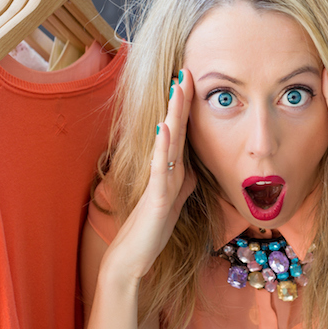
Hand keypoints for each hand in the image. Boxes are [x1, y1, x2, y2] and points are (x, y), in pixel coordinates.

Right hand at [102, 70, 196, 282]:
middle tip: (185, 70)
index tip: (193, 81)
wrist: (132, 258)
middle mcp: (163, 170)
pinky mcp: (155, 197)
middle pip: (175, 129)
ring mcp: (158, 181)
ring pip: (168, 142)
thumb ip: (183, 184)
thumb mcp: (174, 203)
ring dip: (173, 114)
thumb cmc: (152, 231)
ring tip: (177, 88)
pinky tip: (165, 128)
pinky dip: (163, 148)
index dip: (187, 108)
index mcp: (170, 170)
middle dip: (180, 101)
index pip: (182, 133)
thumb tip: (194, 170)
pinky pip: (159, 168)